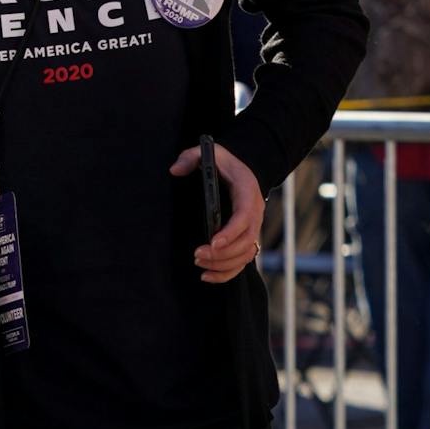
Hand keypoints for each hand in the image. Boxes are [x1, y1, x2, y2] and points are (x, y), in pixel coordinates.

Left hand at [172, 142, 263, 282]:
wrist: (241, 167)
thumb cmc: (222, 161)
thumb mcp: (207, 152)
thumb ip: (190, 157)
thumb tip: (174, 170)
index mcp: (247, 192)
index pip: (244, 217)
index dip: (230, 232)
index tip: (212, 242)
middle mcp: (254, 213)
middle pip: (245, 242)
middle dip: (223, 253)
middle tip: (197, 255)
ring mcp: (252, 227)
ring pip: (246, 255)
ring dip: (224, 265)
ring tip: (199, 265)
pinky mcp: (245, 237)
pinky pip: (242, 261)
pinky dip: (227, 272)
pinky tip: (207, 276)